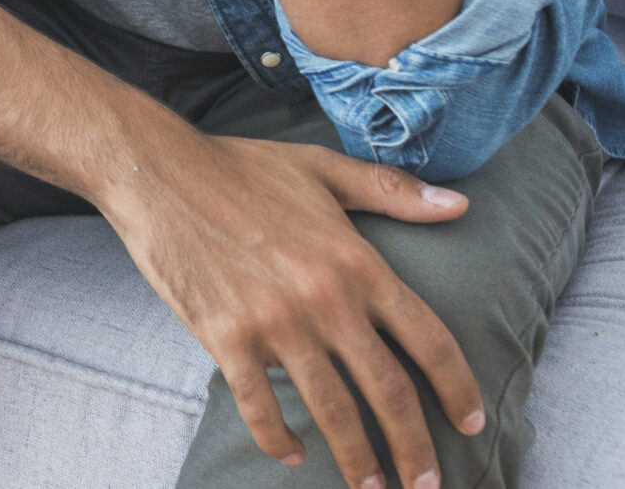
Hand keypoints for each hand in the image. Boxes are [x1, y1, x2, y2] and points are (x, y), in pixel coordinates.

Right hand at [100, 130, 481, 488]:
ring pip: (332, 410)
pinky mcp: (226, 338)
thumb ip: (393, 191)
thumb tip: (463, 204)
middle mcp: (325, 300)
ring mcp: (275, 323)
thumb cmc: (239, 167)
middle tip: (428, 484)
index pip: (429, 340)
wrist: (155, 171)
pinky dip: (277, 439)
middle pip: (389, 391)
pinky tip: (291, 455)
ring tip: (371, 487)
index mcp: (357, 262)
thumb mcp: (322, 170)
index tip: (469, 423)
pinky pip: (260, 406)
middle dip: (414, 447)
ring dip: (357, 459)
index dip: (457, 388)